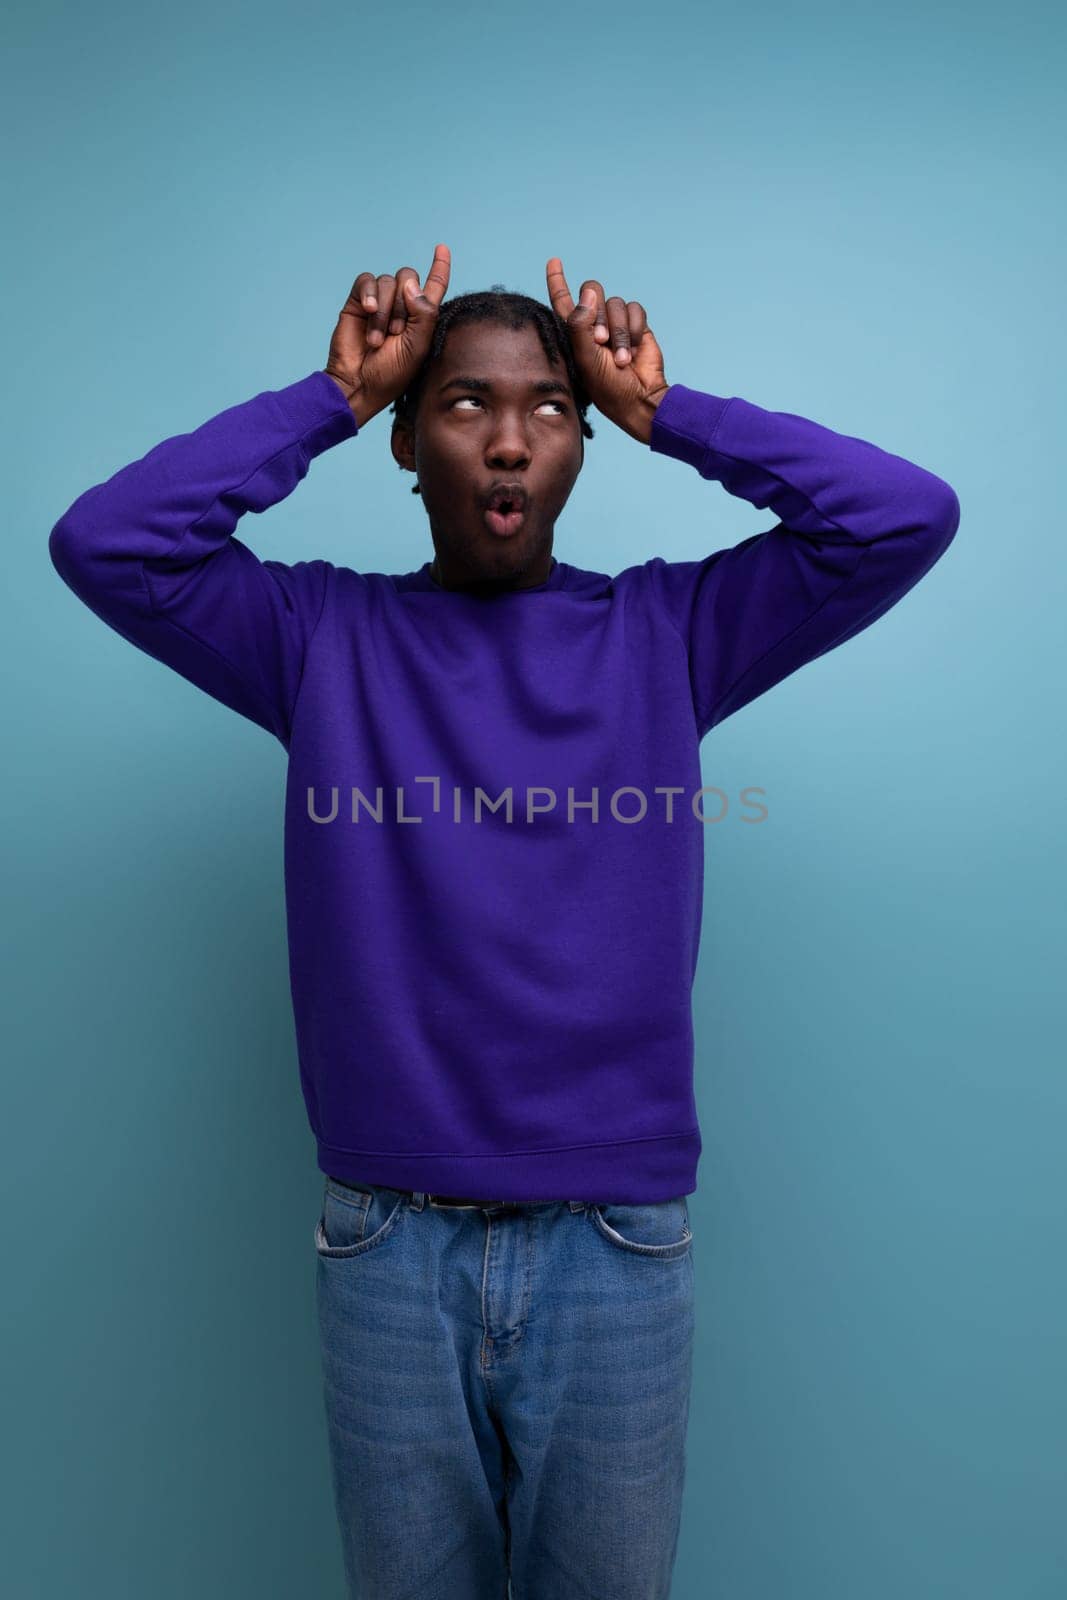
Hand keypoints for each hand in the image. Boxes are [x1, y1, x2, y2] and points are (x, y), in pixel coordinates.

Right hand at [324, 244, 451, 427]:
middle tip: (396, 333)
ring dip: (384, 311)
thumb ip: (424, 314)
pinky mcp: (358, 301)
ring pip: (388, 282)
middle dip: (404, 305)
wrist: (359, 383)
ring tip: (377, 339)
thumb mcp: (417, 347)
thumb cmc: (391, 373)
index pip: (433, 285)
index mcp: (421, 316)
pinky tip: (368, 311)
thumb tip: (411, 284)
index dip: (439, 267)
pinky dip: (369, 294)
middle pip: (409, 277)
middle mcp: (401, 305)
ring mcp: (379, 302)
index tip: (442, 248)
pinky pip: (367, 281)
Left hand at [545, 258, 669, 443]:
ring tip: (620, 358)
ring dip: (618, 331)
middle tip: (601, 342)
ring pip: (614, 302)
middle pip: (591, 290)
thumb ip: (580, 324)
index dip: (557, 280)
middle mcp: (593, 323)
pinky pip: (633, 308)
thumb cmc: (606, 385)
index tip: (554, 261)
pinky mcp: (635, 325)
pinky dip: (633, 329)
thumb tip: (589, 294)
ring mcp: (615, 323)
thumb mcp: (585, 357)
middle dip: (598, 314)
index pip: (562, 299)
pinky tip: (634, 349)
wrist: (639, 397)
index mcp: (574, 331)